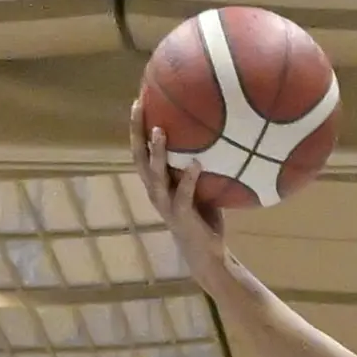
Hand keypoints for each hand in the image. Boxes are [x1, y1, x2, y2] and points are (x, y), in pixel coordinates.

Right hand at [128, 100, 227, 280]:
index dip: (136, 129)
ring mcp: (167, 205)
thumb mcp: (200, 188)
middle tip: (138, 107)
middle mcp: (156, 192)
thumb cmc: (204, 218)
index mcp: (157, 184)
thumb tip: (220, 138)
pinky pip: (183, 194)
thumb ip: (201, 168)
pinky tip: (196, 163)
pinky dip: (188, 179)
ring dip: (157, 153)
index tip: (137, 102)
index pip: (141, 152)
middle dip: (136, 132)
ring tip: (160, 131)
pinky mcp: (182, 216)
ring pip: (155, 175)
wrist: (206, 253)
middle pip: (139, 158)